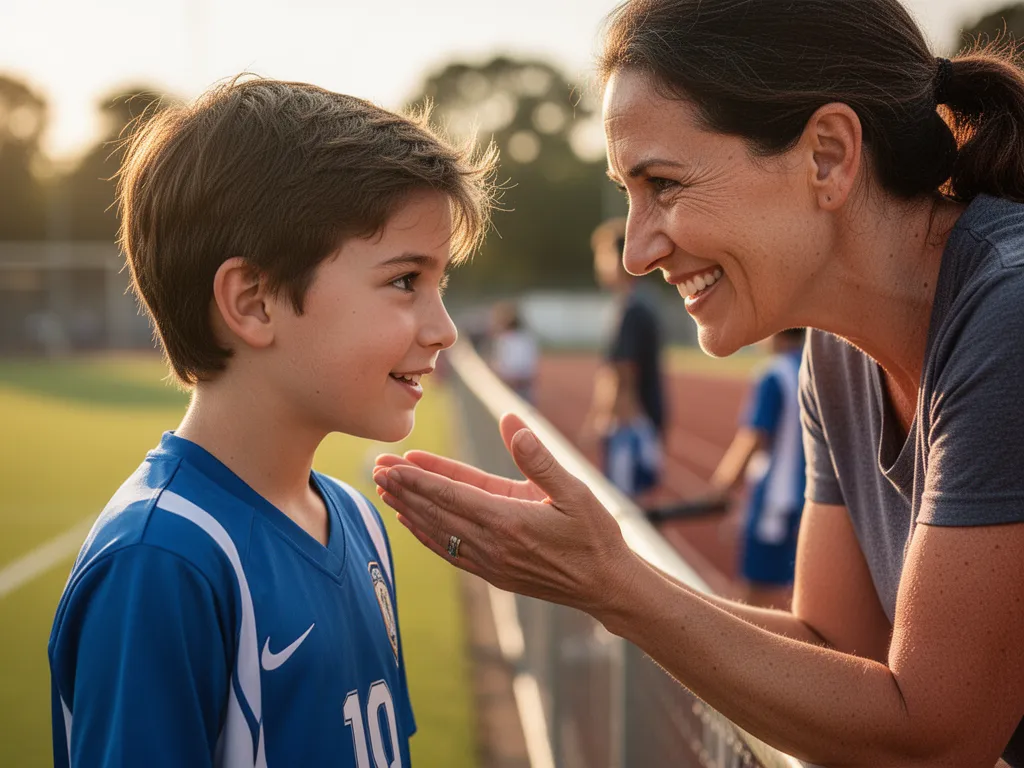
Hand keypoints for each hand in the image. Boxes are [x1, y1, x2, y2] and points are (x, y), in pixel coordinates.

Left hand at [372, 413, 634, 612]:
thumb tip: (511, 422)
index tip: (394, 462)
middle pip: (437, 512)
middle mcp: (493, 545)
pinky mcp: (493, 573)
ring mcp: (491, 563)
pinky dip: (426, 535)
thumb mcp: (575, 490)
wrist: (607, 585)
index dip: (419, 478)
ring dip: (410, 510)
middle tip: (376, 468)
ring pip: (439, 532)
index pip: (451, 495)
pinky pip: (451, 552)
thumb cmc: (595, 535)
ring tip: (385, 490)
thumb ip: (538, 458)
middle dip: (405, 489)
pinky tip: (410, 522)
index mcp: (509, 521)